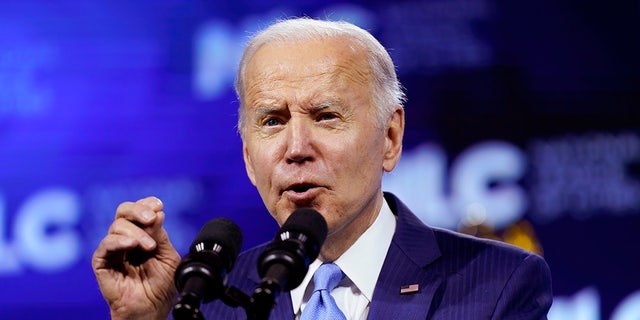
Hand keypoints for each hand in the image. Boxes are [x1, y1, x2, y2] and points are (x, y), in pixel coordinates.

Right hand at [92, 196, 180, 319]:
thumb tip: (157, 213)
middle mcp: (125, 239)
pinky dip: (119, 241)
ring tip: (149, 247)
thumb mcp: (167, 256)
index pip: (139, 210)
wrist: (152, 309)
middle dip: (138, 210)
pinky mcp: (102, 263)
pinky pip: (105, 245)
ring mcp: (113, 250)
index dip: (147, 204)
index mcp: (142, 234)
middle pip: (123, 211)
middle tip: (152, 217)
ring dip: (136, 232)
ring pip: (117, 226)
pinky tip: (132, 245)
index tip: (159, 205)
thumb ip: (160, 235)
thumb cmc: (161, 286)